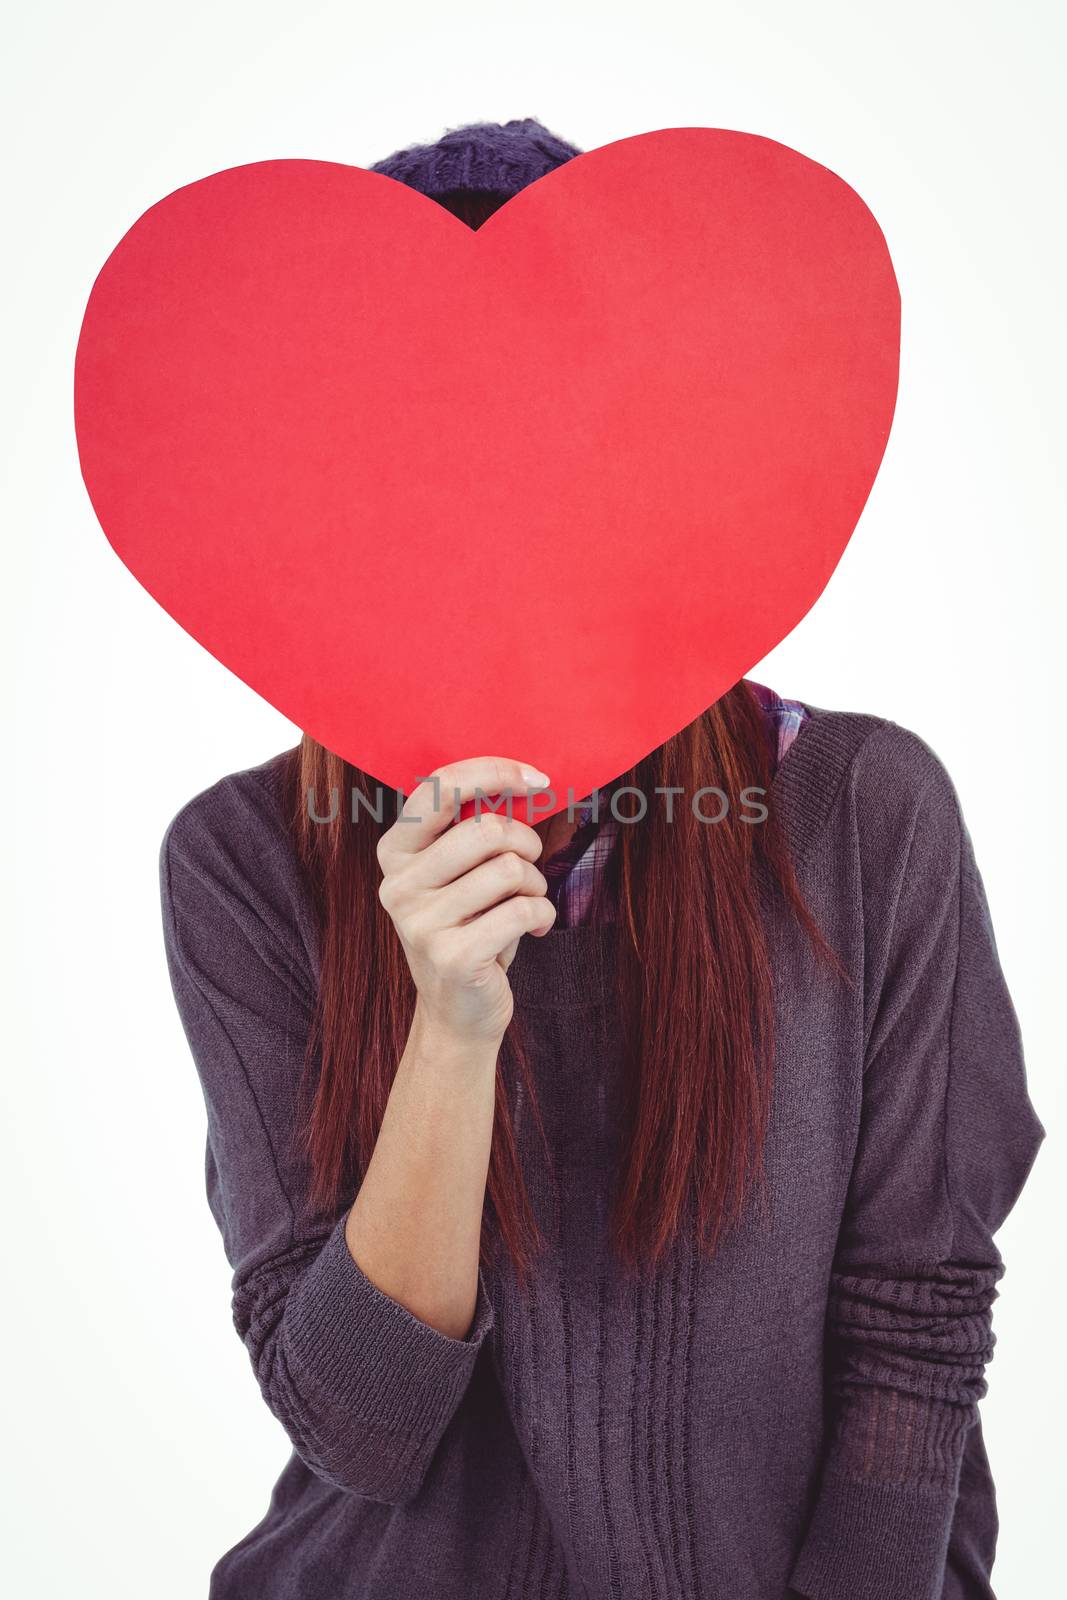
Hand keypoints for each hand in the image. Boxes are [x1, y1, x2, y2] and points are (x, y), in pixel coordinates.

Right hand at [376, 757, 556, 1043]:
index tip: (537, 779)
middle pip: (486, 829)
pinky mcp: (452, 957)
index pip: (439, 789)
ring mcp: (420, 923)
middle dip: (526, 843)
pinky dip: (542, 914)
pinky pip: (523, 910)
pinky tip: (534, 929)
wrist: (457, 1011)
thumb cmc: (469, 926)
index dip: (494, 772)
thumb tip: (524, 779)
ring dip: (535, 884)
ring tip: (526, 903)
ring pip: (509, 869)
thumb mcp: (457, 873)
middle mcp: (398, 884)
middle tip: (530, 864)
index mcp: (395, 852)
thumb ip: (472, 829)